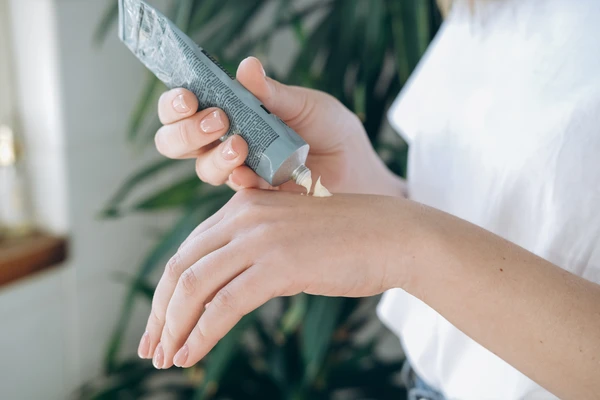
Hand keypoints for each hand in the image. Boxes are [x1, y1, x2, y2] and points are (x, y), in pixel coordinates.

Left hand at [137, 190, 410, 368]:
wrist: (394, 235)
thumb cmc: (346, 240)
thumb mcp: (288, 236)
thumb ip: (253, 252)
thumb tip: (224, 291)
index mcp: (243, 206)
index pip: (187, 251)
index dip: (166, 293)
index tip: (159, 325)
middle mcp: (243, 216)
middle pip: (180, 268)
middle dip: (160, 313)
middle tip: (151, 348)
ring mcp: (260, 238)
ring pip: (194, 286)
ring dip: (173, 327)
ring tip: (165, 358)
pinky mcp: (279, 264)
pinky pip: (224, 304)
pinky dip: (201, 333)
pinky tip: (190, 355)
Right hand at [154, 56, 403, 195]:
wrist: (357, 168)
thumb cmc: (331, 130)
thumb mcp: (305, 104)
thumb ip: (273, 93)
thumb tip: (246, 67)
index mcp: (233, 112)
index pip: (184, 107)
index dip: (176, 104)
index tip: (190, 96)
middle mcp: (227, 142)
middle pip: (177, 142)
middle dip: (186, 132)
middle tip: (216, 120)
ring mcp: (240, 171)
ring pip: (203, 168)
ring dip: (214, 156)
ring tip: (240, 145)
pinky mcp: (256, 197)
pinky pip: (234, 191)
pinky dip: (238, 179)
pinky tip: (250, 173)